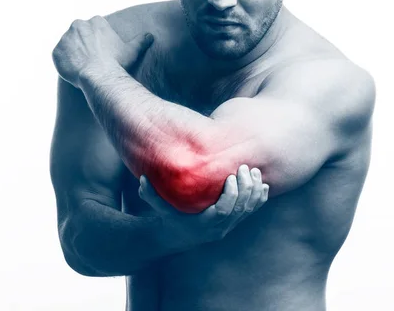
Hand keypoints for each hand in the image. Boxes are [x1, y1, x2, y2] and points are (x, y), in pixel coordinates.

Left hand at [51, 15, 153, 88]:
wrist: (98, 76)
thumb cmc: (117, 63)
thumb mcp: (132, 51)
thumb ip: (141, 41)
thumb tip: (150, 36)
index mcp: (96, 21)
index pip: (94, 29)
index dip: (97, 42)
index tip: (101, 53)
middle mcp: (78, 25)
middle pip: (80, 35)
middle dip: (84, 45)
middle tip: (91, 61)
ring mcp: (65, 38)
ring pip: (68, 45)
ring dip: (73, 53)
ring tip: (82, 67)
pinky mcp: (56, 51)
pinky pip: (59, 56)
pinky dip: (64, 63)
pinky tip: (73, 71)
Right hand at [139, 164, 268, 244]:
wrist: (176, 237)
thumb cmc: (167, 219)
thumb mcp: (158, 208)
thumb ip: (149, 194)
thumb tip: (141, 178)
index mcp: (205, 224)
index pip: (224, 210)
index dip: (231, 194)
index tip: (230, 176)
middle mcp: (220, 228)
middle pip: (240, 209)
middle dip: (245, 187)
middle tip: (245, 168)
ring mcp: (228, 227)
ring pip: (248, 211)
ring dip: (254, 191)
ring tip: (254, 171)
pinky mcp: (232, 223)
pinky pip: (250, 213)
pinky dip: (259, 200)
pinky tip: (263, 186)